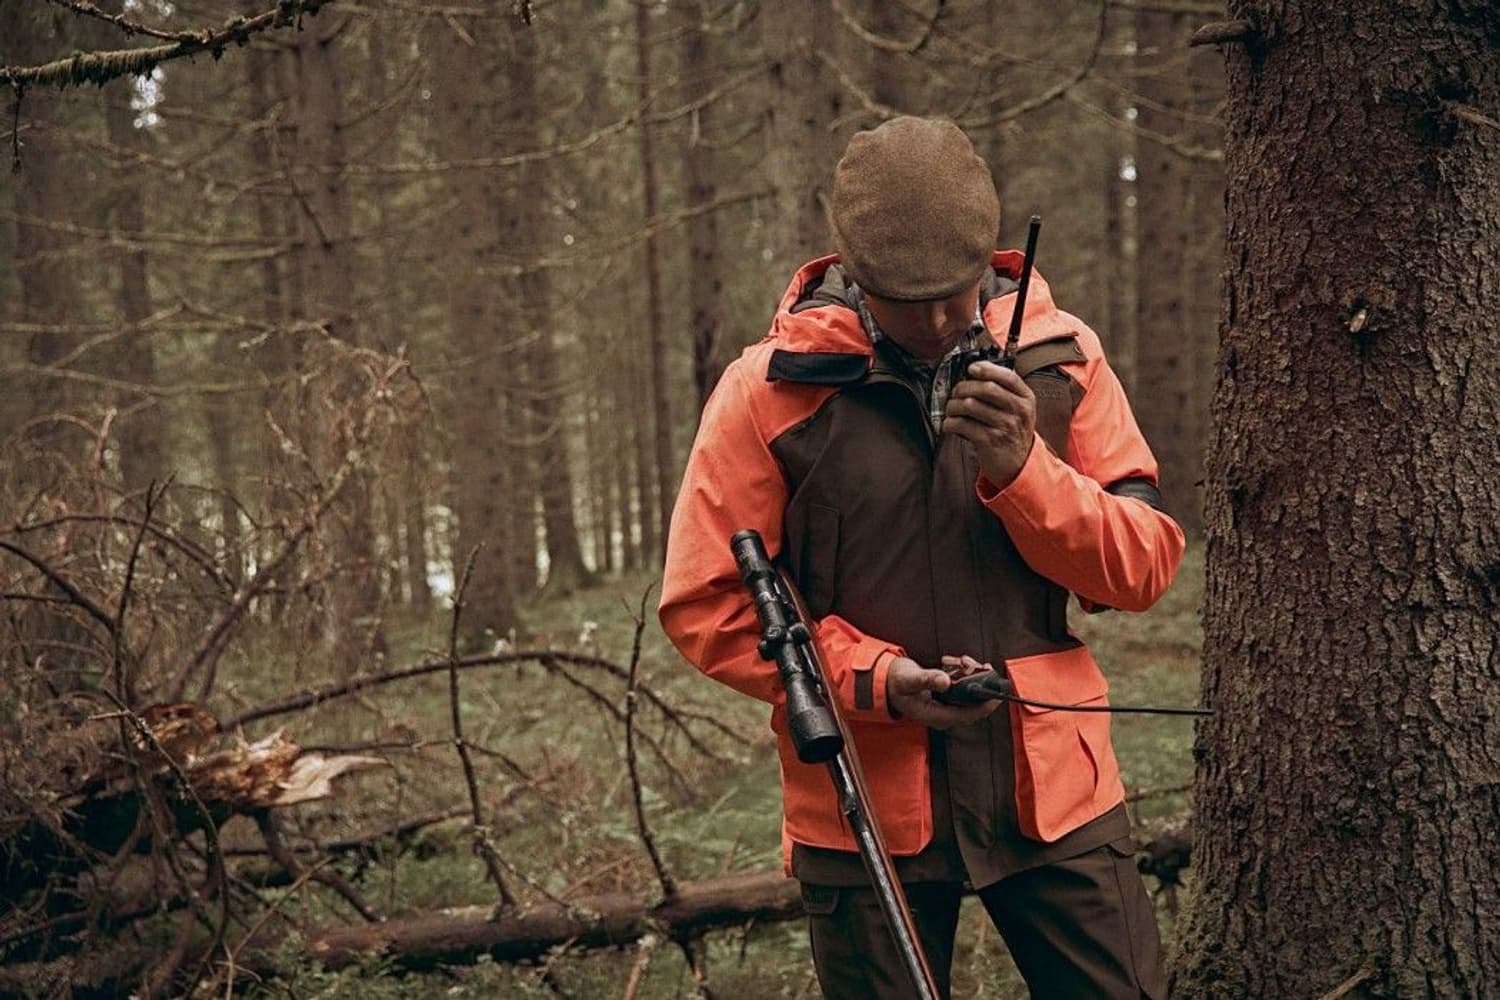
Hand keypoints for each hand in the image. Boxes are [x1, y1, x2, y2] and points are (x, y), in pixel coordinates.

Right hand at [886, 656, 1001, 728]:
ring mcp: (946, 705)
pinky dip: (963, 672)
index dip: (986, 705)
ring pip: (970, 692)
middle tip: (977, 665)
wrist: (886, 680)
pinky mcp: (947, 696)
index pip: (969, 715)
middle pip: (973, 703)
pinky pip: (963, 686)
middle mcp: (944, 713)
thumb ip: (927, 679)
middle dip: (979, 681)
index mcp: (936, 716)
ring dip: (970, 673)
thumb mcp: (909, 679)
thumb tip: (945, 681)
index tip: (997, 694)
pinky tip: (954, 662)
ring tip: (961, 660)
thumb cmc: (895, 683)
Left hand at [942, 361, 1035, 487]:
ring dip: (953, 405)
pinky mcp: (989, 441)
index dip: (987, 369)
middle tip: (955, 393)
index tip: (972, 369)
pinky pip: (963, 425)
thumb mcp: (1018, 409)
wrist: (1017, 464)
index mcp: (1026, 399)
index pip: (1008, 377)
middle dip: (964, 387)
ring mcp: (1005, 426)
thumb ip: (1004, 390)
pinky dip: (950, 423)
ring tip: (951, 410)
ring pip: (970, 405)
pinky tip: (950, 424)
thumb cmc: (1012, 432)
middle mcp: (1018, 411)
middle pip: (986, 388)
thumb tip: (975, 371)